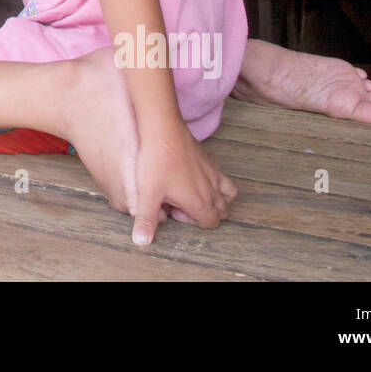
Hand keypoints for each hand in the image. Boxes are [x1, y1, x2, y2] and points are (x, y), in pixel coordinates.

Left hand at [132, 123, 236, 244]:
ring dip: (217, 201)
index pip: (210, 224)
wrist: (163, 129)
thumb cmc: (155, 161)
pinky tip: (196, 177)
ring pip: (228, 196)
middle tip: (180, 203)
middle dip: (204, 214)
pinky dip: (219, 183)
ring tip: (193, 194)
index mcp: (199, 202)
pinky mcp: (210, 160)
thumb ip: (146, 220)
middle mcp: (211, 190)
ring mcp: (213, 174)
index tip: (173, 210)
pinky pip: (224, 178)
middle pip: (221, 212)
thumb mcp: (147, 193)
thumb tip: (142, 242)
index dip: (192, 223)